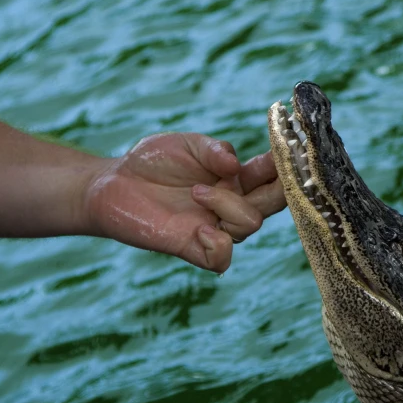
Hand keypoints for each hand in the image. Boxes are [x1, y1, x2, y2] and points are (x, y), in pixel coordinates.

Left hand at [85, 132, 285, 271]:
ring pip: (249, 224)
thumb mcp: (187, 144)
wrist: (112, 182)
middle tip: (262, 172)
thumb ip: (213, 150)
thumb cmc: (152, 161)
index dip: (288, 165)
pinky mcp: (191, 247)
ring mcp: (214, 227)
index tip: (290, 149)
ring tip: (196, 191)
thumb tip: (234, 165)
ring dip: (227, 204)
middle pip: (274, 202)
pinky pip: (221, 258)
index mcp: (236, 179)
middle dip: (278, 187)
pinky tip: (198, 229)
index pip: (273, 176)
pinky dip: (217, 244)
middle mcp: (231, 204)